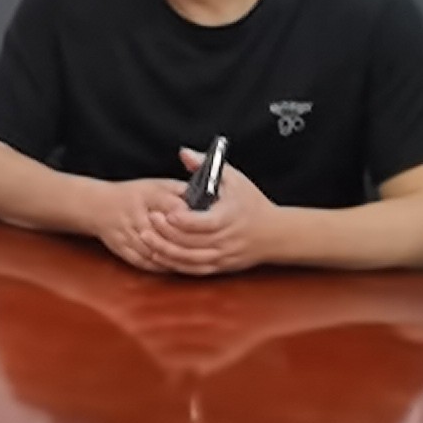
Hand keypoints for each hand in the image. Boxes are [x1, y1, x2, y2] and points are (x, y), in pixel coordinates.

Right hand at [89, 177, 202, 272]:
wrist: (98, 207)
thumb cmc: (132, 195)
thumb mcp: (157, 185)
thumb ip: (180, 191)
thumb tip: (207, 197)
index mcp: (147, 195)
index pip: (175, 209)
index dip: (191, 220)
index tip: (207, 227)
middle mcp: (136, 215)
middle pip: (167, 235)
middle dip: (186, 243)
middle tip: (206, 249)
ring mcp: (128, 234)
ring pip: (157, 251)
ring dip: (176, 257)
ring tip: (194, 260)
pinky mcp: (123, 249)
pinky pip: (146, 262)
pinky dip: (162, 266)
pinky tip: (176, 265)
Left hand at [138, 154, 287, 277]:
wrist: (276, 234)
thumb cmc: (253, 204)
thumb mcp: (234, 179)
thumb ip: (207, 165)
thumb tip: (184, 153)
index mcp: (228, 218)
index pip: (202, 223)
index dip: (181, 219)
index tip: (165, 211)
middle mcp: (225, 240)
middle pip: (189, 241)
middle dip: (165, 232)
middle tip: (148, 220)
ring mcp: (222, 256)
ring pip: (188, 258)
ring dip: (164, 250)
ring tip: (146, 237)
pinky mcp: (219, 267)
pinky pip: (193, 269)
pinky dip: (174, 264)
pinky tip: (158, 254)